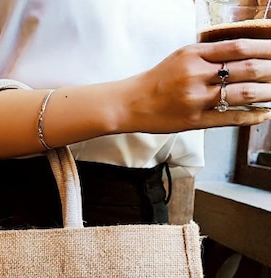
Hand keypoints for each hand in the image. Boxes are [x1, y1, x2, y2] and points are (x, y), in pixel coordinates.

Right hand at [125, 38, 270, 132]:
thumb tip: (243, 54)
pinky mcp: (194, 121)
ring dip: (267, 93)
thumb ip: (210, 54)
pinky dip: (251, 116)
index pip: (239, 47)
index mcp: (195, 55)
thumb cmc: (157, 81)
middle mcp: (197, 75)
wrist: (130, 104)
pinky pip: (229, 118)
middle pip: (247, 69)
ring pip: (242, 94)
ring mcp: (196, 100)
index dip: (265, 48)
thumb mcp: (182, 58)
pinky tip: (264, 114)